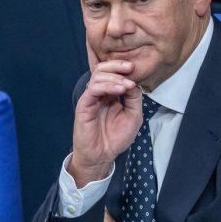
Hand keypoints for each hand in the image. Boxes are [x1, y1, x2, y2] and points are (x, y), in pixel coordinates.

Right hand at [68, 60, 141, 185]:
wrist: (102, 155)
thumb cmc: (116, 138)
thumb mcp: (134, 116)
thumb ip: (134, 99)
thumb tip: (133, 82)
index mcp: (111, 94)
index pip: (114, 73)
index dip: (124, 68)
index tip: (136, 68)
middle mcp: (100, 93)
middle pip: (104, 69)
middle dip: (118, 66)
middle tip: (130, 68)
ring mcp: (91, 98)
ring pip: (98, 76)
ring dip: (114, 77)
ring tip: (126, 85)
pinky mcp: (84, 105)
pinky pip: (93, 89)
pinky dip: (107, 86)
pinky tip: (119, 90)